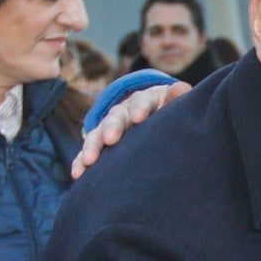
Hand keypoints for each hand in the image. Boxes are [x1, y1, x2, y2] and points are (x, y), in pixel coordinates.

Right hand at [69, 77, 186, 172]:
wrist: (148, 116)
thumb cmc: (165, 112)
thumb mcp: (171, 103)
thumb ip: (175, 98)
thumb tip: (182, 87)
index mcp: (142, 101)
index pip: (141, 102)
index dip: (140, 109)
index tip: (138, 118)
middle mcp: (121, 112)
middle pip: (115, 118)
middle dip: (112, 128)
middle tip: (110, 139)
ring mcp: (107, 128)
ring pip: (97, 135)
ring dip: (92, 147)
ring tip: (89, 161)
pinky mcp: (99, 144)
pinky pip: (88, 152)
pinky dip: (81, 161)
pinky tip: (78, 173)